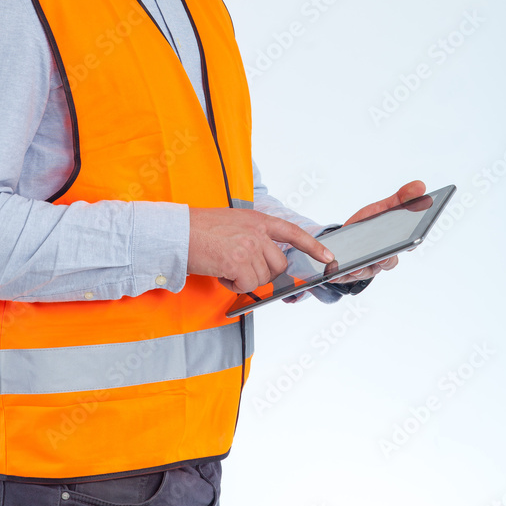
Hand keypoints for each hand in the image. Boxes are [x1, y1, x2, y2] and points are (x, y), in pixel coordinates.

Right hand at [188, 207, 333, 293]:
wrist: (177, 232)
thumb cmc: (198, 229)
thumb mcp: (232, 223)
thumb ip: (253, 236)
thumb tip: (263, 261)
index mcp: (257, 219)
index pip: (293, 232)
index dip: (313, 246)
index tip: (328, 257)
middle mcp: (257, 232)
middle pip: (279, 265)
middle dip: (263, 274)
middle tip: (239, 269)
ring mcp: (250, 246)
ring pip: (262, 278)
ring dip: (244, 280)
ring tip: (224, 266)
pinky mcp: (239, 262)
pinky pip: (247, 286)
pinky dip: (234, 286)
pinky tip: (221, 273)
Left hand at [330, 179, 425, 283]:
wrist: (347, 235)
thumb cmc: (369, 223)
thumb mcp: (383, 208)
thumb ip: (401, 198)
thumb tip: (420, 185)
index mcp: (395, 243)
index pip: (407, 246)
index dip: (410, 245)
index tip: (411, 243)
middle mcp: (383, 258)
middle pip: (388, 262)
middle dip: (386, 260)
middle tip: (383, 257)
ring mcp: (367, 266)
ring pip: (367, 272)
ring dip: (362, 270)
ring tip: (356, 265)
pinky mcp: (348, 272)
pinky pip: (345, 276)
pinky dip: (340, 275)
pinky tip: (334, 271)